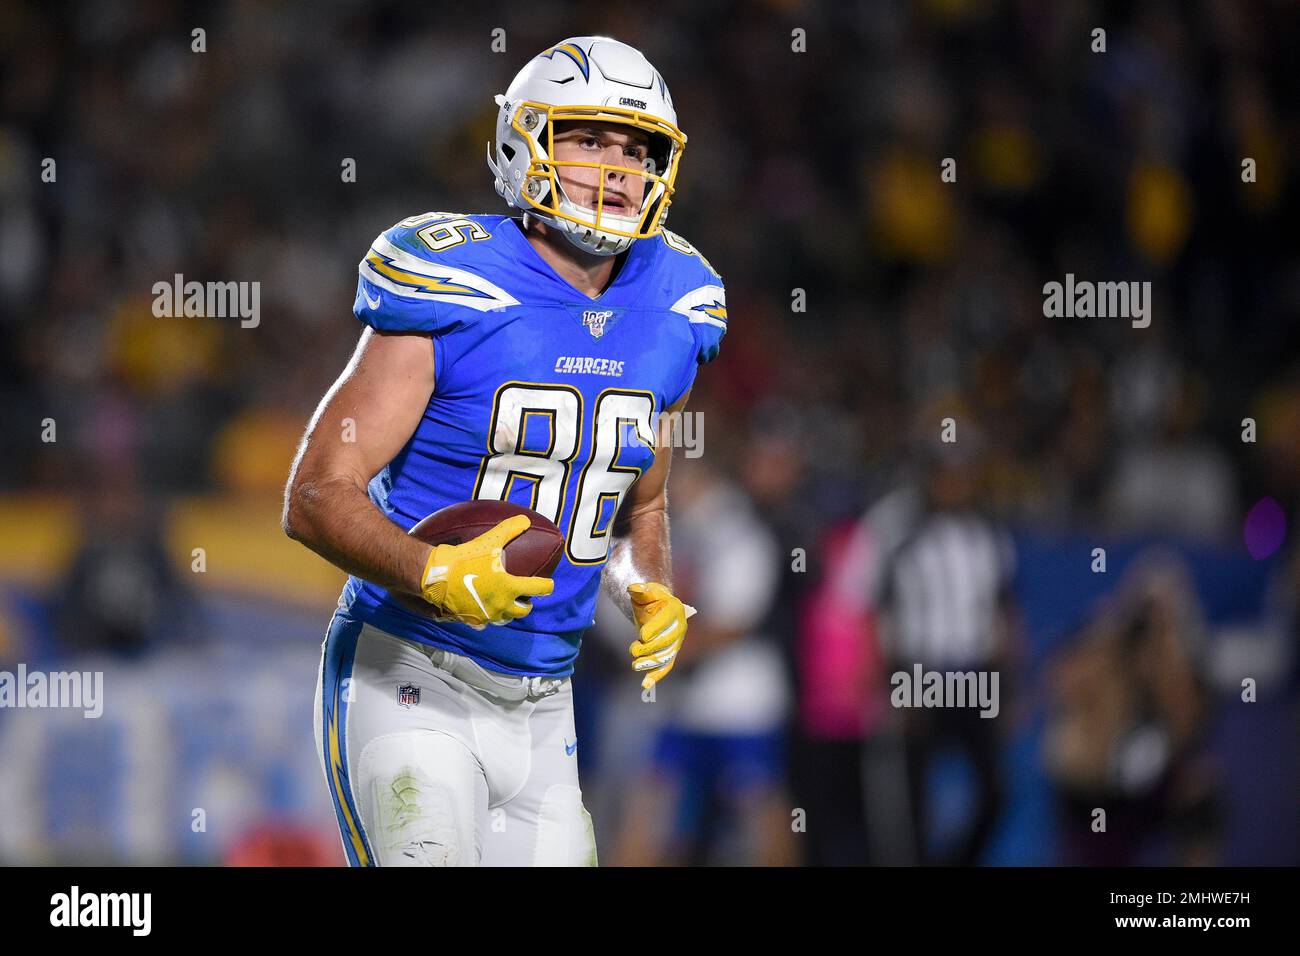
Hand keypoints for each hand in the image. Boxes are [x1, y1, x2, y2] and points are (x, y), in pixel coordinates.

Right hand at [419, 515, 553, 629]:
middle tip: (526, 599)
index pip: (538, 589)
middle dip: (527, 605)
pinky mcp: (471, 620)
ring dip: (509, 613)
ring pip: (505, 619)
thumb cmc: (466, 559)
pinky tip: (484, 612)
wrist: (438, 575)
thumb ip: (509, 529)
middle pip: (523, 611)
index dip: (547, 586)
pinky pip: (484, 623)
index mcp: (509, 587)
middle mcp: (501, 605)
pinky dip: (487, 618)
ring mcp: (486, 615)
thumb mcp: (490, 540)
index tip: (549, 584)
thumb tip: (525, 520)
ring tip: (507, 605)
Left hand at [627, 582, 694, 689]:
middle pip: (667, 641)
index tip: (642, 635)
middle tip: (633, 650)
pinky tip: (645, 684)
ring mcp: (676, 642)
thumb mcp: (645, 592)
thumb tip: (633, 588)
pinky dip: (656, 676)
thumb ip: (640, 591)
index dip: (656, 628)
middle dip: (650, 648)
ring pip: (666, 656)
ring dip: (651, 663)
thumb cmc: (651, 598)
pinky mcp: (670, 653)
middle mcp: (680, 627)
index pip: (667, 620)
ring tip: (635, 665)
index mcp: (675, 609)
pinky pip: (665, 666)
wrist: (657, 607)